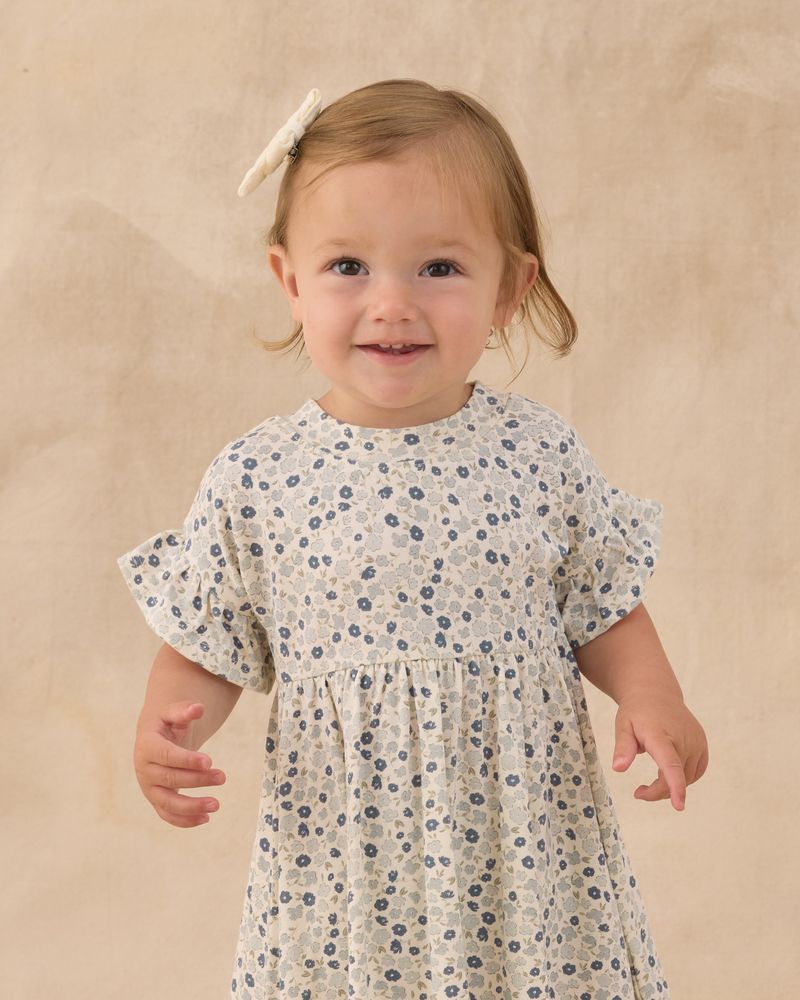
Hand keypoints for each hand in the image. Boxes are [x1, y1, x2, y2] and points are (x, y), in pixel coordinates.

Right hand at [133, 701, 226, 827]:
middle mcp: (144, 769)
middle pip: (170, 778)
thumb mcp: (172, 712)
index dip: (187, 760)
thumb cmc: (167, 724)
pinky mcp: (156, 799)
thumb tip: (198, 708)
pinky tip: (205, 819)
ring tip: (216, 804)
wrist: (152, 738)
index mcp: (146, 746)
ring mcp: (149, 787)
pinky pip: (167, 815)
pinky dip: (184, 821)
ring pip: (167, 802)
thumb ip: (184, 711)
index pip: (166, 756)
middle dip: (197, 780)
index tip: (209, 761)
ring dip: (191, 807)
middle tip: (223, 777)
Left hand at [611, 693, 708, 810]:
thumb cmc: (637, 712)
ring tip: (651, 781)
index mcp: (660, 735)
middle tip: (639, 792)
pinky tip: (668, 772)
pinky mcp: (702, 745)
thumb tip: (618, 768)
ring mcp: (696, 741)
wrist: (656, 693)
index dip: (675, 786)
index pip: (670, 764)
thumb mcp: (623, 725)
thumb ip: (622, 747)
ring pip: (687, 778)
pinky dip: (683, 778)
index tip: (679, 805)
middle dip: (657, 791)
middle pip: (675, 777)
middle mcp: (683, 738)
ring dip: (670, 786)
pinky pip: (696, 772)